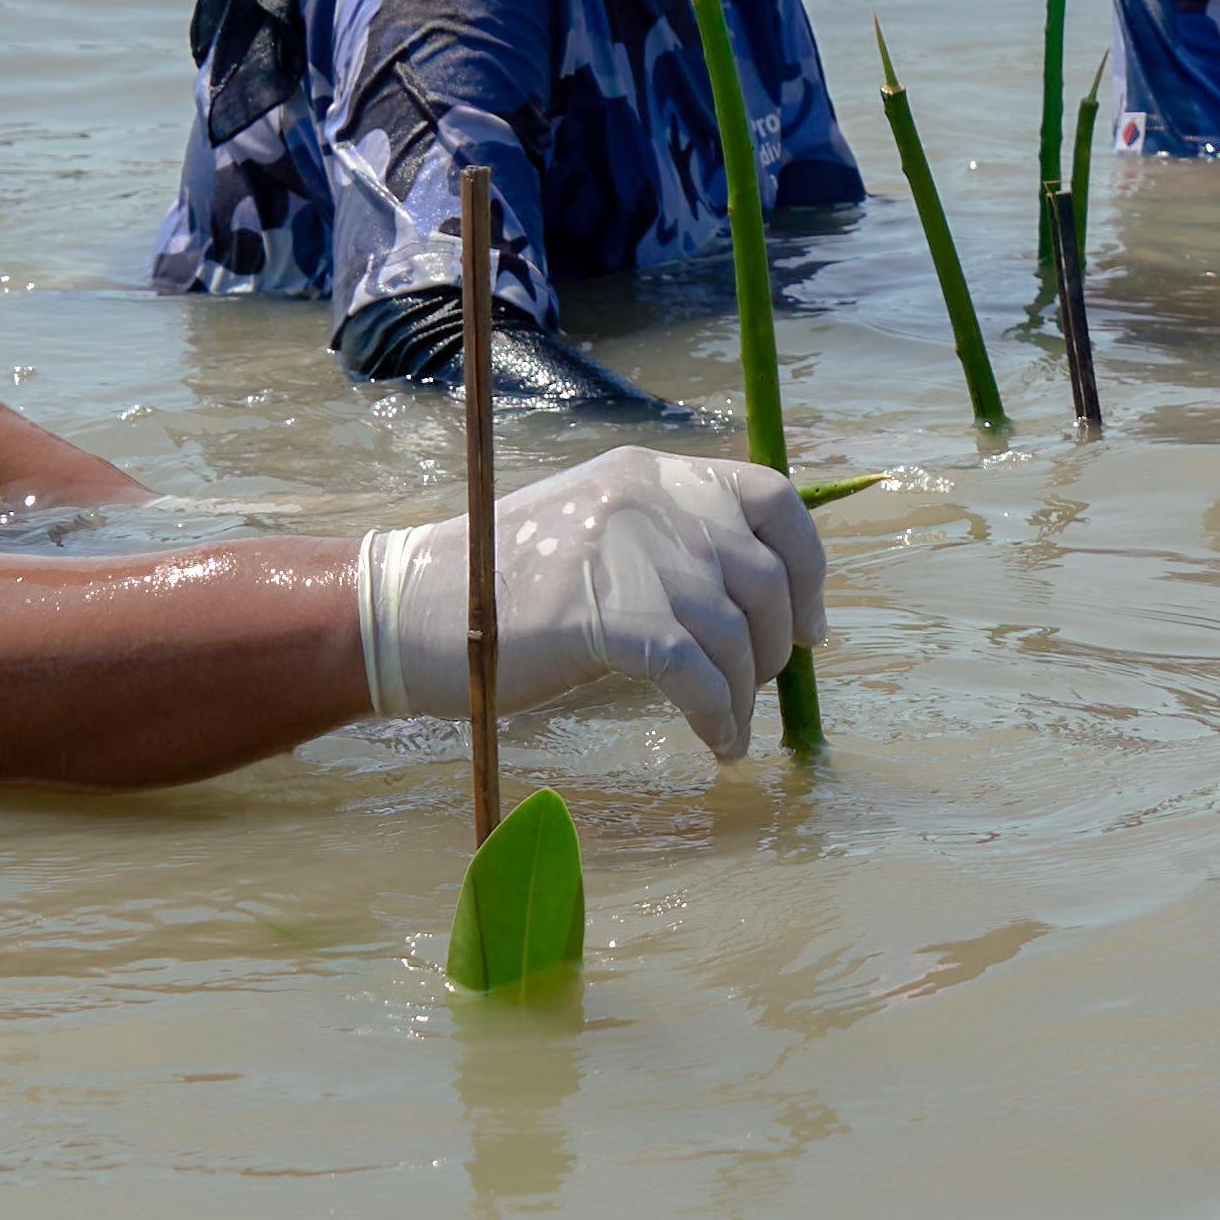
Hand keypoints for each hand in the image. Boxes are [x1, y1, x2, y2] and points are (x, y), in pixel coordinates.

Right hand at [356, 445, 825, 759]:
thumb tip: (758, 606)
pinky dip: (718, 716)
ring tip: (729, 728)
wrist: (408, 611)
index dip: (807, 564)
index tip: (811, 622)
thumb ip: (668, 548)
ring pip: (735, 631)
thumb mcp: (596, 538)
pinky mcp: (605, 617)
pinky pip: (697, 675)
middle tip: (761, 687)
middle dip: (779, 642)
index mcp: (648, 475)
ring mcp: (626, 555)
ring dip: (745, 693)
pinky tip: (717, 745)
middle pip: (764, 573)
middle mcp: (647, 501)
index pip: (771, 496)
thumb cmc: (500, 590)